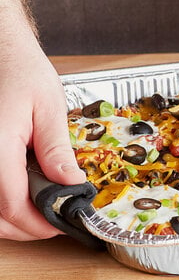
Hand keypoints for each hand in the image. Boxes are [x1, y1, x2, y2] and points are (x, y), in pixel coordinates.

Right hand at [0, 29, 85, 239]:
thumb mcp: (48, 107)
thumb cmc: (20, 71)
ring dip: (9, 220)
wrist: (0, 51)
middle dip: (24, 228)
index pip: (12, 204)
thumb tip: (72, 184)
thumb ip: (57, 149)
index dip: (39, 224)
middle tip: (53, 223)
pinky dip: (0, 202)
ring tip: (40, 212)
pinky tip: (21, 195)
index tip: (61, 226)